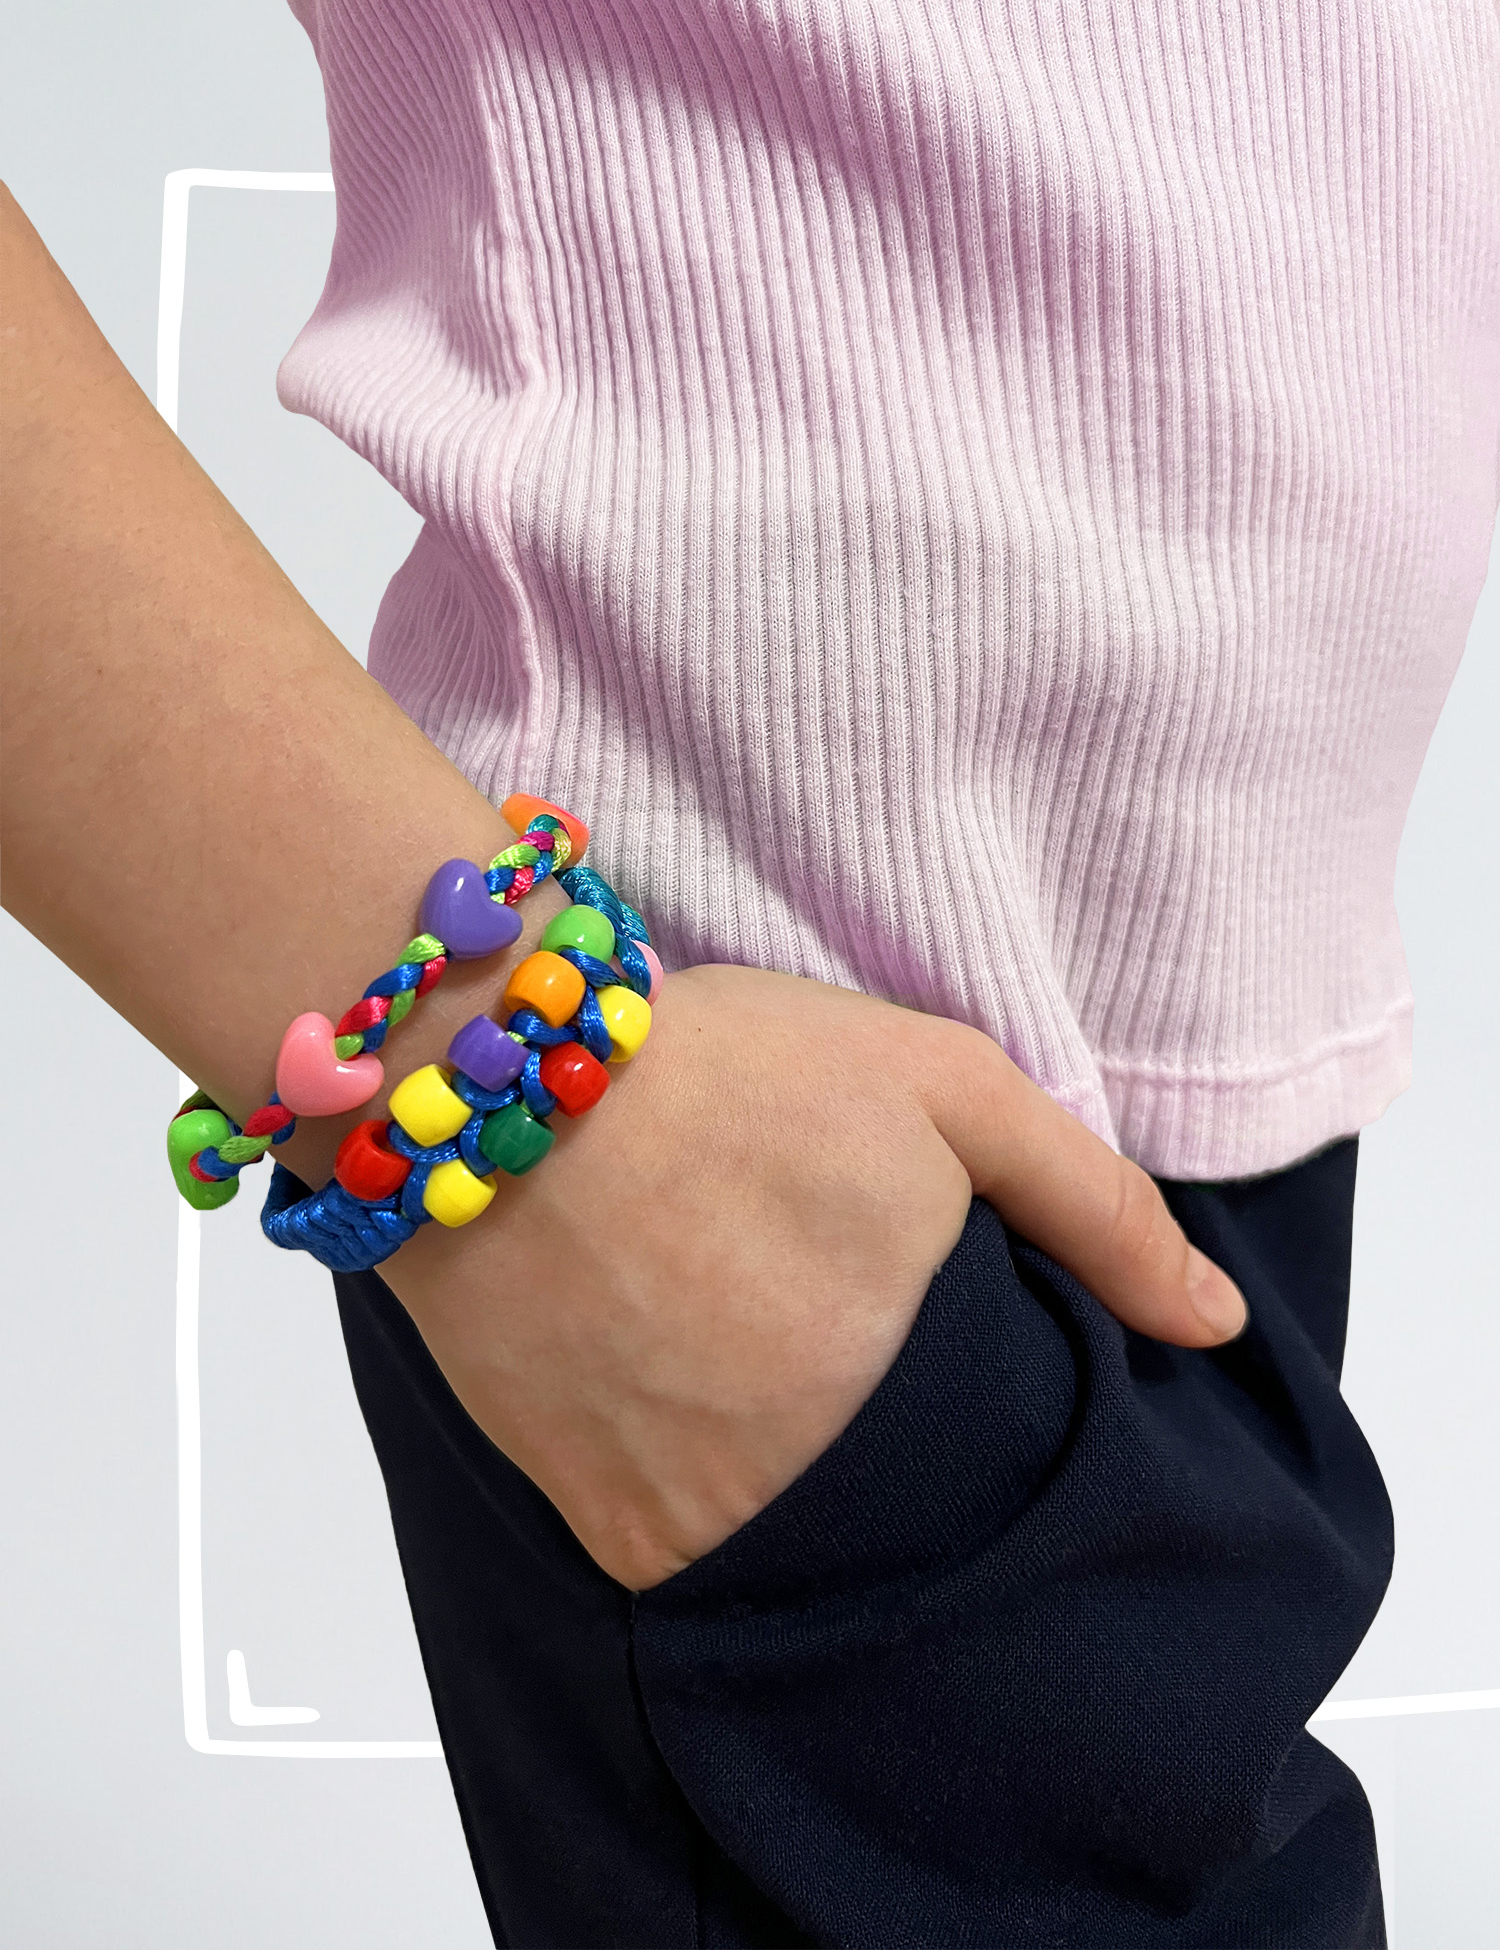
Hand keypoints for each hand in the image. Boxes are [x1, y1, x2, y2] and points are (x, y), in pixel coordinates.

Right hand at [377, 965, 1247, 1590]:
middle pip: (904, 1508)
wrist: (488, 1085)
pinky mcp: (596, 1525)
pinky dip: (706, 1484)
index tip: (939, 1342)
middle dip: (887, 1434)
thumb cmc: (727, 1070)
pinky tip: (683, 1380)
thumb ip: (1096, 1206)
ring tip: (752, 1353)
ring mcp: (693, 1518)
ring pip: (800, 1538)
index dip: (984, 1402)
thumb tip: (1216, 1324)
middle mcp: (808, 1480)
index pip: (1009, 1463)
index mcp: (911, 1384)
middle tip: (826, 1327)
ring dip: (794, 1467)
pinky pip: (690, 1548)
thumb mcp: (946, 1087)